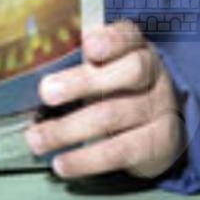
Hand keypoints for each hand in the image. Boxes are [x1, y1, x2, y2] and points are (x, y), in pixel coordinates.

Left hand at [24, 20, 184, 180]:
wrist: (162, 129)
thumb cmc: (122, 91)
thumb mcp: (108, 70)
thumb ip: (83, 65)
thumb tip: (39, 73)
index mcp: (138, 48)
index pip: (130, 36)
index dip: (112, 40)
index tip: (89, 46)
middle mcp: (155, 76)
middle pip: (129, 73)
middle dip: (83, 82)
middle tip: (47, 92)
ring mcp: (160, 110)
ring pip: (114, 116)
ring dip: (68, 129)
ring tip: (37, 138)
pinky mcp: (160, 144)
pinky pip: (120, 152)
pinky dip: (86, 160)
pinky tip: (62, 163)